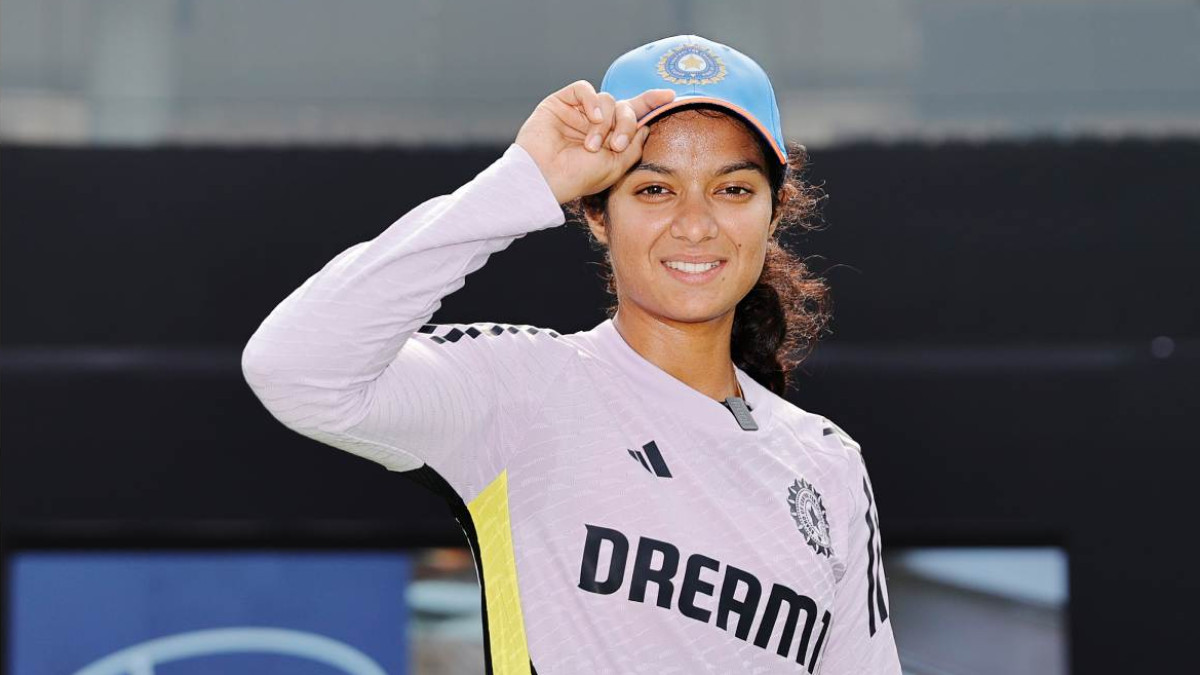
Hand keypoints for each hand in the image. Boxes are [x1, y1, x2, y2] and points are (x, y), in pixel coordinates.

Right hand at [515, 80, 676, 203]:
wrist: (544, 178)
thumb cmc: (578, 177)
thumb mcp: (616, 166)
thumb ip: (634, 145)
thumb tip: (648, 124)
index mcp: (610, 138)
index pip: (634, 115)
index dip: (651, 102)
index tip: (670, 96)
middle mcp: (595, 123)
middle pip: (625, 107)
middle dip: (627, 123)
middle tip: (616, 145)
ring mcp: (578, 112)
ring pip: (607, 99)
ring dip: (605, 122)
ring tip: (592, 145)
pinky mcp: (560, 102)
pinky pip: (584, 89)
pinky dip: (592, 101)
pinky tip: (591, 118)